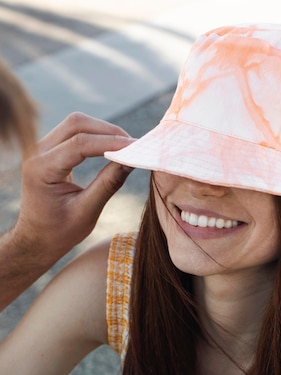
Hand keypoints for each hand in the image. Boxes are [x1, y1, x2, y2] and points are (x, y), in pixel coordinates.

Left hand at [14, 112, 133, 262]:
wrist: (37, 238)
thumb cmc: (59, 231)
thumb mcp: (87, 212)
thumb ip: (108, 184)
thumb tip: (130, 161)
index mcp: (42, 169)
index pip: (80, 144)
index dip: (111, 143)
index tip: (136, 147)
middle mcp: (36, 153)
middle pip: (76, 124)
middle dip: (108, 131)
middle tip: (134, 145)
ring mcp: (40, 149)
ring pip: (75, 124)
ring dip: (103, 131)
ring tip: (126, 146)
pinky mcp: (49, 150)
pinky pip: (73, 133)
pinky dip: (95, 136)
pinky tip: (112, 147)